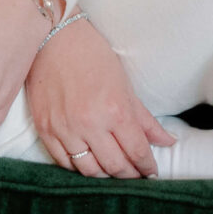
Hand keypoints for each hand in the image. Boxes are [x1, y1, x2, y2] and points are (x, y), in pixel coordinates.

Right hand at [26, 16, 174, 178]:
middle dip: (129, 175)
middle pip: (115, 167)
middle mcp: (90, 124)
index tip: (151, 172)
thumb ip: (145, 119)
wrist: (53, 38)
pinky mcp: (45, 129)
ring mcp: (65, 129)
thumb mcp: (124, 84)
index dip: (147, 166)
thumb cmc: (92, 55)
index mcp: (115, 110)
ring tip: (113, 170)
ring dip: (105, 175)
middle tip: (135, 175)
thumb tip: (168, 141)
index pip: (137, 151)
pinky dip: (78, 167)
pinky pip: (63, 162)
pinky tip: (88, 162)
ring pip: (89, 170)